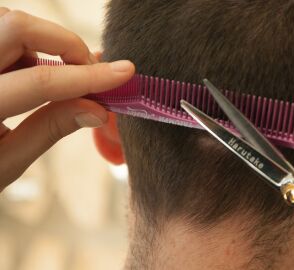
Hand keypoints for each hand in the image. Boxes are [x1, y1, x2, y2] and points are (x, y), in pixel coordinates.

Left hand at [0, 8, 134, 190]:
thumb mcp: (8, 162)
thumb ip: (51, 129)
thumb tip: (98, 110)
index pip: (40, 81)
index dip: (88, 76)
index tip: (123, 72)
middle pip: (17, 26)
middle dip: (65, 44)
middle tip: (90, 71)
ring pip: (10, 24)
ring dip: (45, 46)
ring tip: (60, 79)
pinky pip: (4, 36)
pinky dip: (30, 51)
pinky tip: (32, 78)